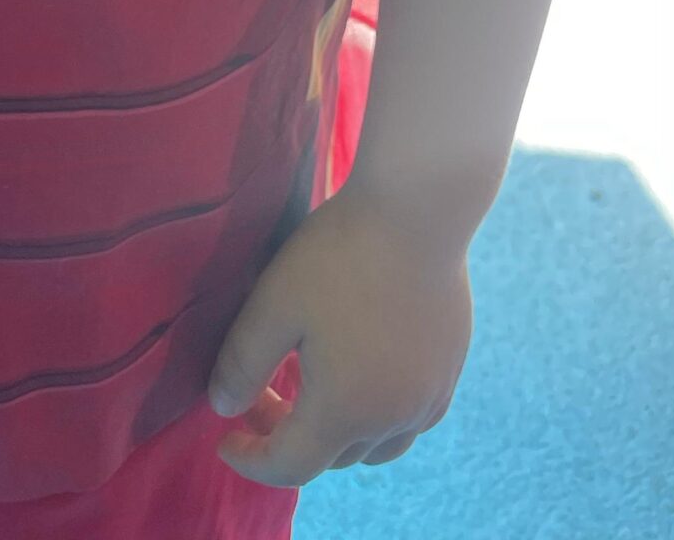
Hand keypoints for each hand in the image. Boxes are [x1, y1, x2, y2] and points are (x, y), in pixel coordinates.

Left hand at [207, 184, 472, 486]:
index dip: (251, 459)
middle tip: (258, 394)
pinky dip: (375, 415)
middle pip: (331, 456)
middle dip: (287, 436)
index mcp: (345, 411)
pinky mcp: (450, 370)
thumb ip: (243, 362)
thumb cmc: (339, 253)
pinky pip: (408, 419)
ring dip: (334, 432)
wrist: (419, 208)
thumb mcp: (274, 303)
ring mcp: (429, 396)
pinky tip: (359, 373)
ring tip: (306, 388)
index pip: (290, 465)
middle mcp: (393, 418)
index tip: (224, 437)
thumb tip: (223, 406)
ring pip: (375, 445)